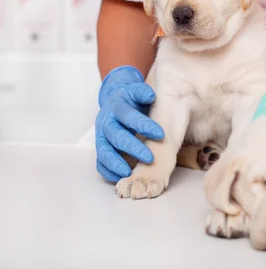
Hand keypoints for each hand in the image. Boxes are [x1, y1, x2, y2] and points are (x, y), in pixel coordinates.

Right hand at [95, 66, 163, 181]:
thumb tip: (150, 95)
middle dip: (133, 148)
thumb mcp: (137, 91)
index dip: (144, 125)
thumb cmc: (132, 99)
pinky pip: (100, 162)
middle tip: (150, 158)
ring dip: (116, 163)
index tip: (161, 134)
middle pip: (117, 137)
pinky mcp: (101, 148)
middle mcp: (106, 122)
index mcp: (116, 107)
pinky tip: (121, 177)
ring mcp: (101, 136)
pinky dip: (108, 171)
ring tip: (130, 173)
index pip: (128, 116)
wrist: (115, 100)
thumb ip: (143, 93)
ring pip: (104, 151)